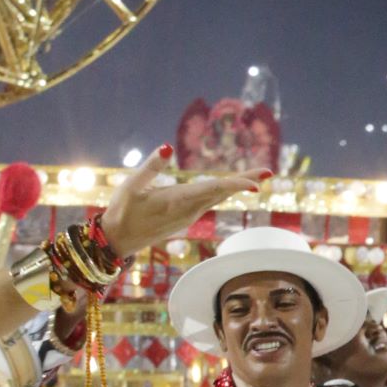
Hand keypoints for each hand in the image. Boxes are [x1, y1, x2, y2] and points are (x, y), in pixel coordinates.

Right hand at [104, 146, 265, 258]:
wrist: (118, 241)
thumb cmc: (121, 212)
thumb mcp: (130, 187)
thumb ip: (150, 166)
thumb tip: (168, 146)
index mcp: (177, 201)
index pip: (212, 190)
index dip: (236, 186)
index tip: (256, 184)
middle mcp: (189, 210)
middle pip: (222, 193)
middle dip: (246, 182)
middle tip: (269, 172)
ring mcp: (190, 215)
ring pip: (218, 197)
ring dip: (239, 186)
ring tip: (260, 175)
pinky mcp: (187, 217)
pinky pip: (211, 201)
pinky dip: (226, 191)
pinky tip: (236, 185)